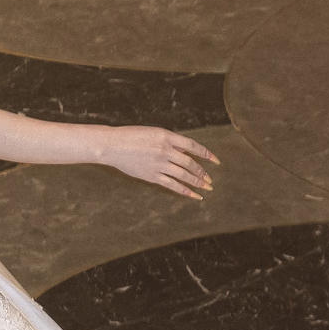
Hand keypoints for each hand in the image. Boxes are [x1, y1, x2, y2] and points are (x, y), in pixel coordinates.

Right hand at [104, 128, 218, 199]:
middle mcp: (165, 150)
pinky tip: (194, 195)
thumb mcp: (154, 133)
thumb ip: (170, 142)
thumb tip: (187, 152)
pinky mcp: (151, 175)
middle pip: (190, 163)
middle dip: (202, 172)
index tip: (216, 161)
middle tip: (211, 180)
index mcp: (166, 136)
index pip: (192, 146)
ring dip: (197, 182)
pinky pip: (172, 185)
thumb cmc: (132, 137)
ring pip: (184, 175)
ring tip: (207, 187)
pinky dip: (185, 190)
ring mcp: (158, 164)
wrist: (112, 145)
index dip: (206, 154)